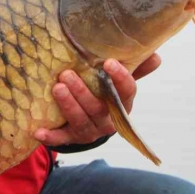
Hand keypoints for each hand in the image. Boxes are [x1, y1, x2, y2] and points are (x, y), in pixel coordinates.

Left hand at [34, 54, 160, 146]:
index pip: (127, 92)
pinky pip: (62, 139)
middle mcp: (108, 120)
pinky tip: (38, 131)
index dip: (121, 78)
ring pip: (81, 120)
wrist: (91, 123)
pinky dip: (51, 136)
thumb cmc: (105, 95)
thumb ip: (135, 68)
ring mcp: (90, 131)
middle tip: (67, 74)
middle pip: (98, 107)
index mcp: (122, 104)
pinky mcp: (72, 138)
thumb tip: (156, 54)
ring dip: (68, 105)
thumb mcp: (118, 82)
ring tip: (57, 88)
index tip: (109, 62)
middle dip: (82, 91)